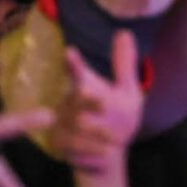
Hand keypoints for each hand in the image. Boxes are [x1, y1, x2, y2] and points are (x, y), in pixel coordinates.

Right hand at [43, 34, 144, 175]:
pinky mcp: (58, 141)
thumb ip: (124, 67)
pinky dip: (94, 147)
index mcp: (86, 84)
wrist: (111, 154)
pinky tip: (106, 150)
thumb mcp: (128, 93)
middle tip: (107, 108)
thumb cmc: (119, 118)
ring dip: (101, 132)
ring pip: (78, 123)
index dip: (73, 62)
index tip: (70, 52)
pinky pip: (74, 143)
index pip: (77, 70)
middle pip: (79, 98)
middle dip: (94, 104)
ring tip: (115, 138)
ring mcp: (60, 120)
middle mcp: (69, 100)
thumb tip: (125, 32)